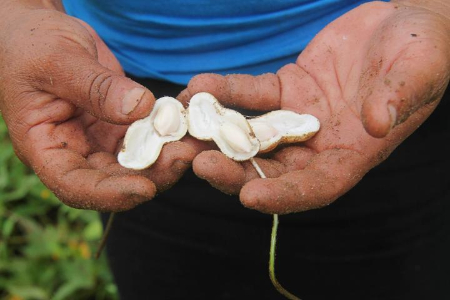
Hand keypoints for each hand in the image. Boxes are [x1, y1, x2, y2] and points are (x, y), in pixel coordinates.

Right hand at [0, 4, 195, 210]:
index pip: (74, 185)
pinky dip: (168, 132)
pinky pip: (147, 135)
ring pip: (137, 161)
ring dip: (167, 155)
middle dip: (151, 174)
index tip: (145, 189)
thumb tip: (139, 108)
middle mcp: (74, 151)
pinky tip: (188, 121)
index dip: (109, 195)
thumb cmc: (32, 45)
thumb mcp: (57, 61)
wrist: (43, 31)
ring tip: (195, 140)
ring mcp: (100, 139)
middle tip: (185, 156)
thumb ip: (94, 88)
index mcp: (44, 148)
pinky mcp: (120, 124)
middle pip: (114, 179)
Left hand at [180, 1, 449, 213]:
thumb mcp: (417, 72)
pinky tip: (199, 86)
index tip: (250, 197)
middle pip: (273, 169)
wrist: (403, 21)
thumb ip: (397, 99)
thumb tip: (377, 123)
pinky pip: (252, 93)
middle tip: (199, 164)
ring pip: (254, 135)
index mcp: (354, 153)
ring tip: (185, 128)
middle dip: (236, 171)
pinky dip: (227, 92)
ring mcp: (299, 117)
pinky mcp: (286, 89)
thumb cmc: (422, 50)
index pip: (318, 186)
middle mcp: (320, 143)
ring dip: (218, 134)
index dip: (285, 195)